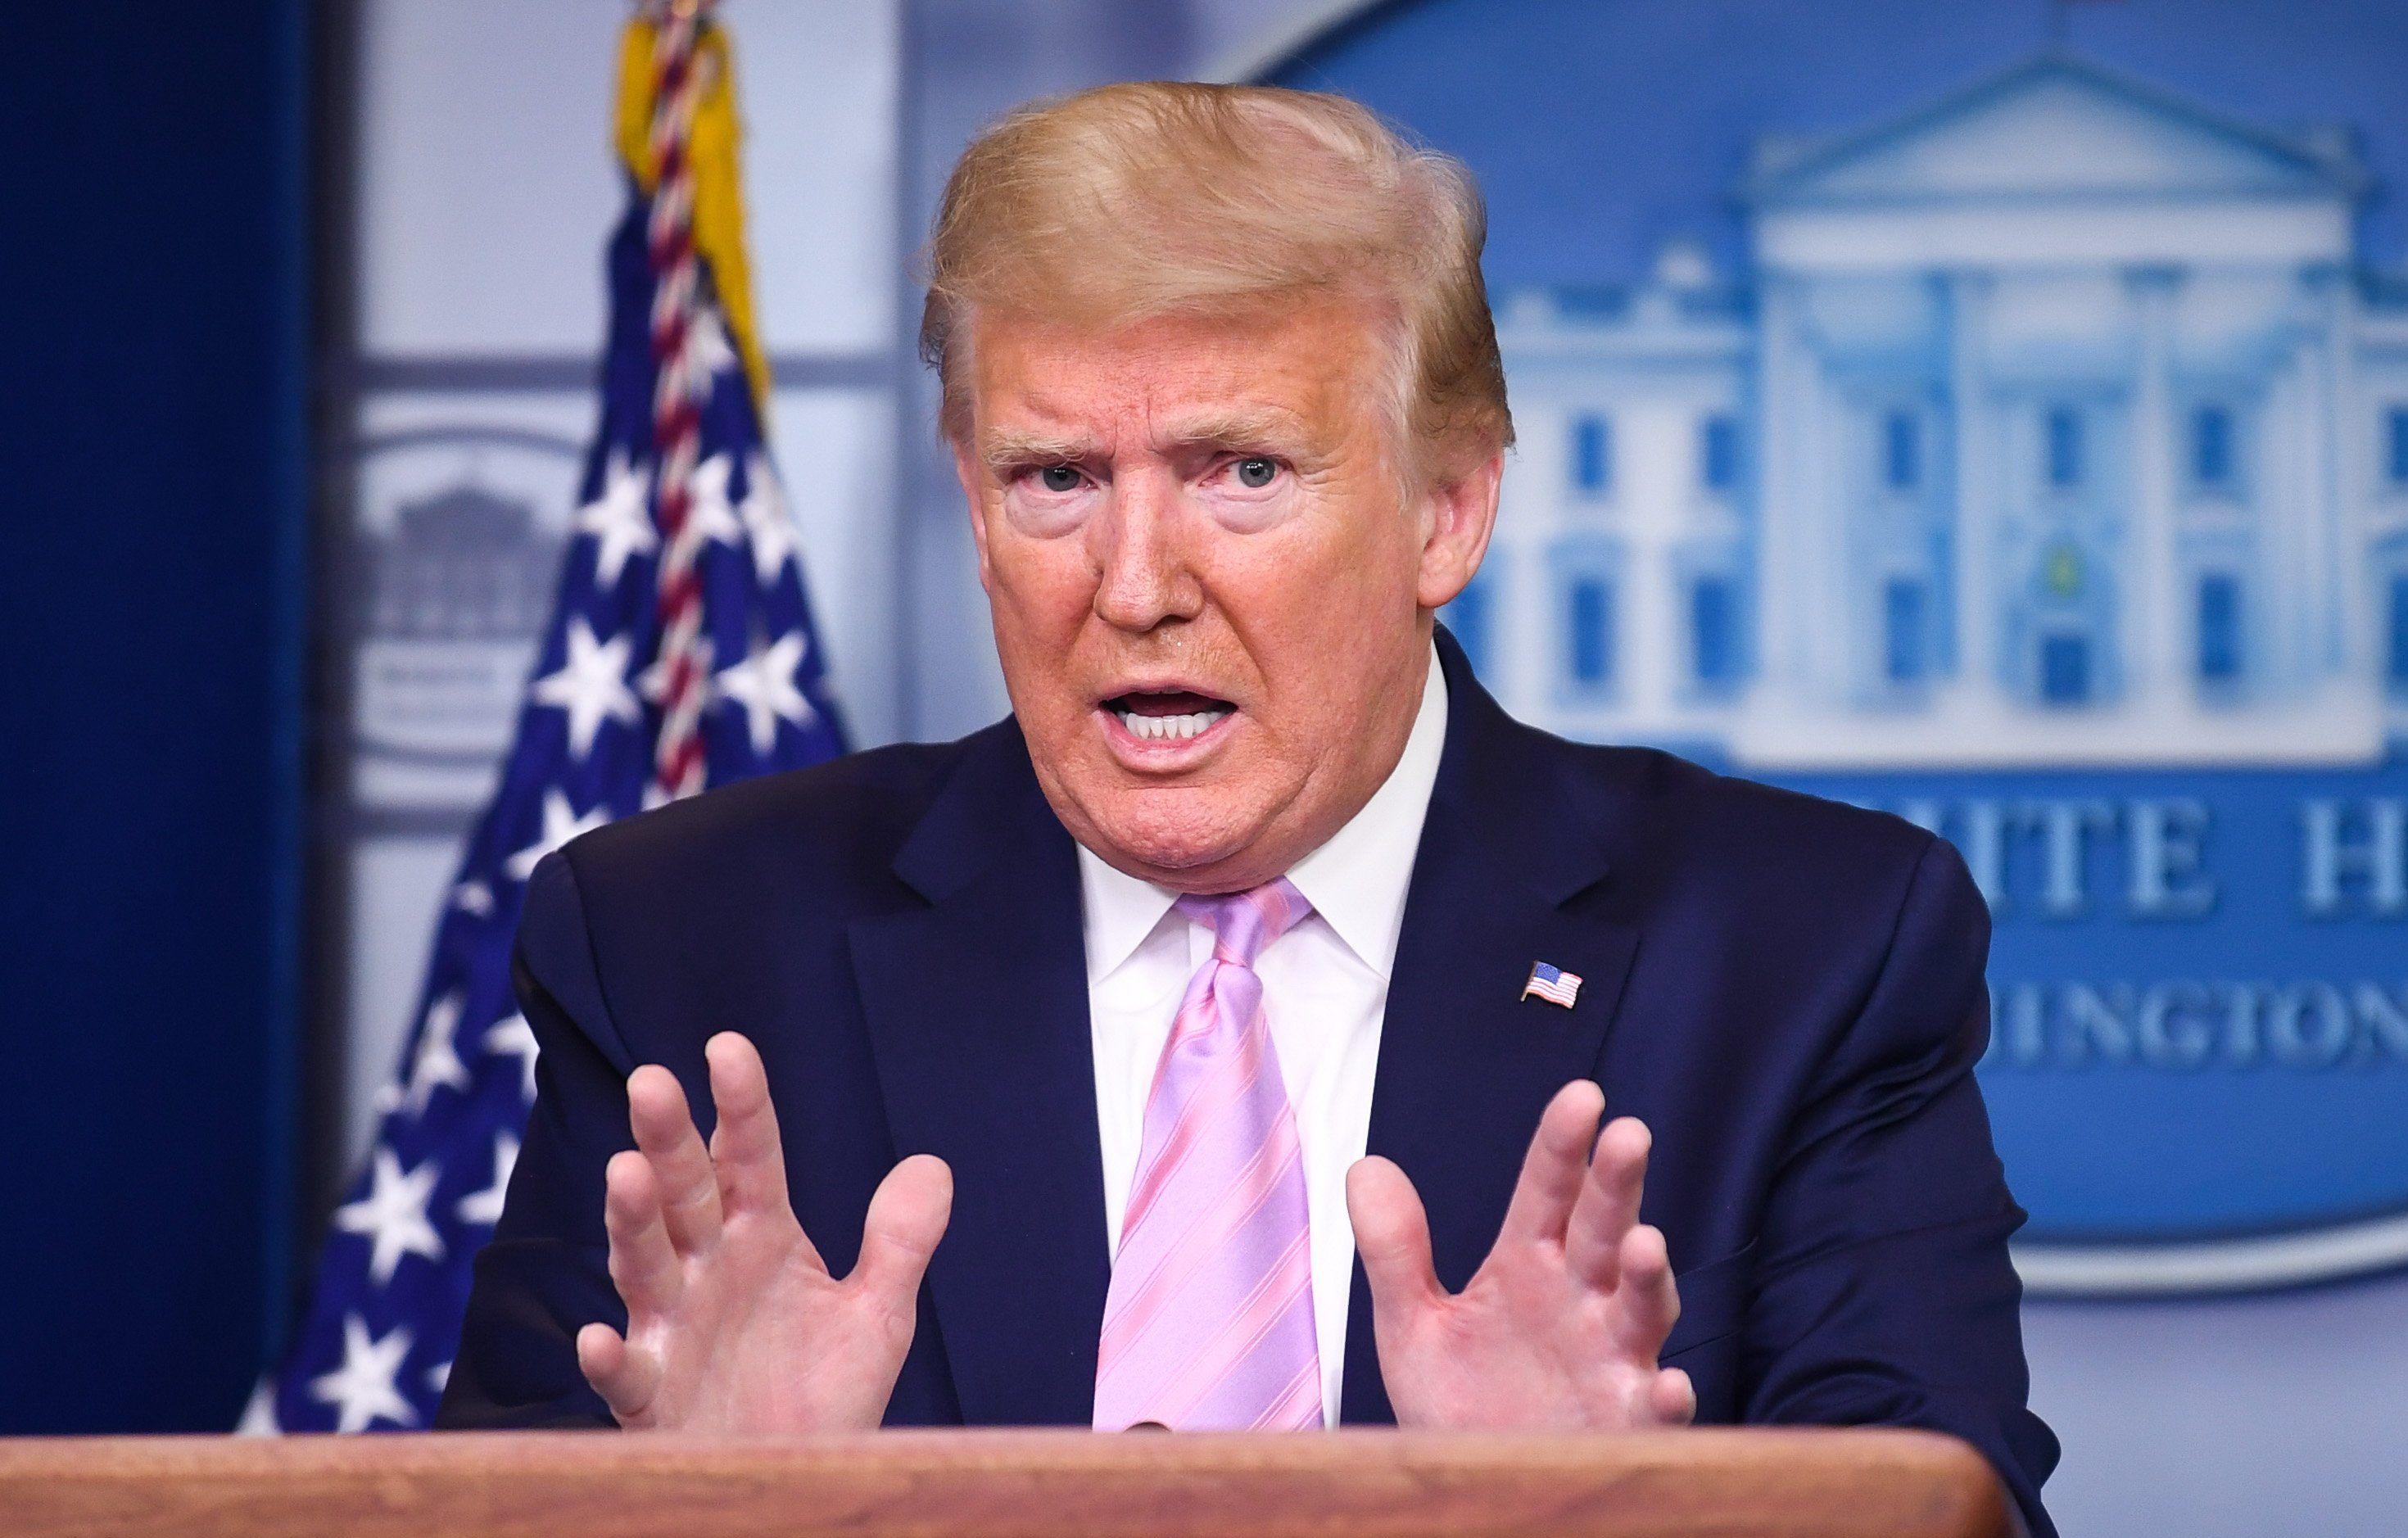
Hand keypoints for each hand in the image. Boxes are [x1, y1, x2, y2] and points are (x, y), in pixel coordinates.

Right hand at [574, 1031, 952, 1430]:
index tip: (728, 1047)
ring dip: (632, 1222)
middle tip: (651, 1080)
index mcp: (761, 1240)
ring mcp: (673, 1331)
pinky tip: (598, 1337)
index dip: (741, 1106)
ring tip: (626, 1171)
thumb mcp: (877, 1317)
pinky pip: (627, 1378)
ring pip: (645, 1266)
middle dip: (668, 1140)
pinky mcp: (654, 1401)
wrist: (799, 1485)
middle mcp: (707, 1272)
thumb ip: (899, 1242)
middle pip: (684, 1194)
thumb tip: (932, 1164)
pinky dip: (610, 1360)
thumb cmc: (825, 1397)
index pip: (749, 1159)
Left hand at [1346, 1080, 1694, 1429]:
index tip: (1583, 1096)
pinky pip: (1652, 1412)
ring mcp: (1610, 1361)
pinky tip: (1665, 1385)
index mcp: (1529, 1266)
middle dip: (1618, 1186)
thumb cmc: (1459, 1404)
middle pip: (1603, 1231)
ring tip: (1646, 1244)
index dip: (1564, 1146)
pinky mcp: (1624, 1426)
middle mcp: (1581, 1302)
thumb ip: (1395, 1250)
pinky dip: (1665, 1400)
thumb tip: (1365, 1165)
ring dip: (1650, 1278)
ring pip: (1642, 1310)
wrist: (1476, 1491)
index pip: (1548, 1192)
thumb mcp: (1413, 1325)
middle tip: (1629, 1134)